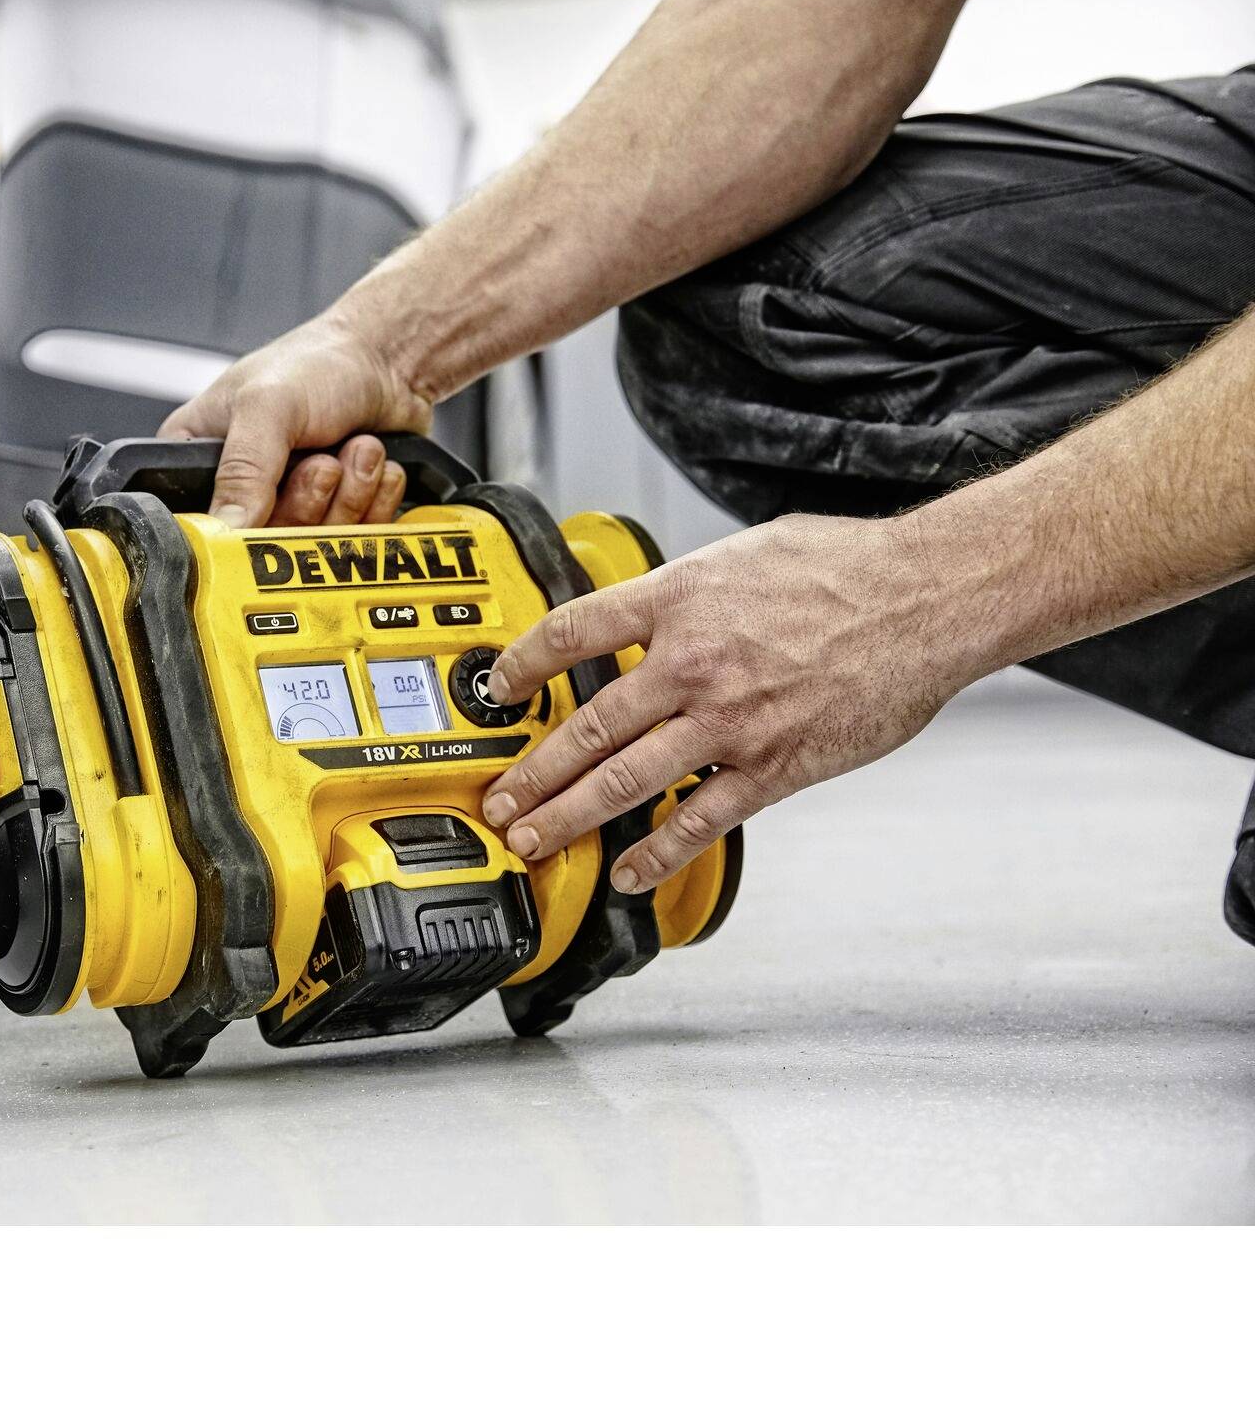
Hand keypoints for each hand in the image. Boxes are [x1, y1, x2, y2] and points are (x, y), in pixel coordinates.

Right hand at [160, 311, 432, 526]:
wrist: (389, 359)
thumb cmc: (320, 363)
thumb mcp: (267, 405)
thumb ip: (243, 468)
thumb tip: (227, 528)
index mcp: (199, 456)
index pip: (198, 522)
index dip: (235, 526)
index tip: (269, 505)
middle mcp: (241, 485)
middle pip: (263, 542)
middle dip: (308, 500)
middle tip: (324, 460)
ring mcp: (291, 502)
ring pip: (313, 543)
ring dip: (348, 495)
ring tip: (355, 447)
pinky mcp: (336, 513)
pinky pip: (354, 539)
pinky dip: (373, 501)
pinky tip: (373, 463)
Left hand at [479, 513, 988, 889]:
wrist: (929, 597)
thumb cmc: (846, 567)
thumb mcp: (743, 554)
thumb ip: (688, 590)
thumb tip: (654, 611)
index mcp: (678, 599)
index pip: (572, 632)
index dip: (523, 665)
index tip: (500, 690)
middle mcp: (692, 663)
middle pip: (585, 726)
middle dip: (529, 772)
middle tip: (495, 802)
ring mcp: (730, 721)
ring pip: (625, 781)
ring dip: (567, 818)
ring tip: (531, 841)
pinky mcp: (774, 766)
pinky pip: (700, 819)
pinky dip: (657, 851)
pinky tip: (627, 870)